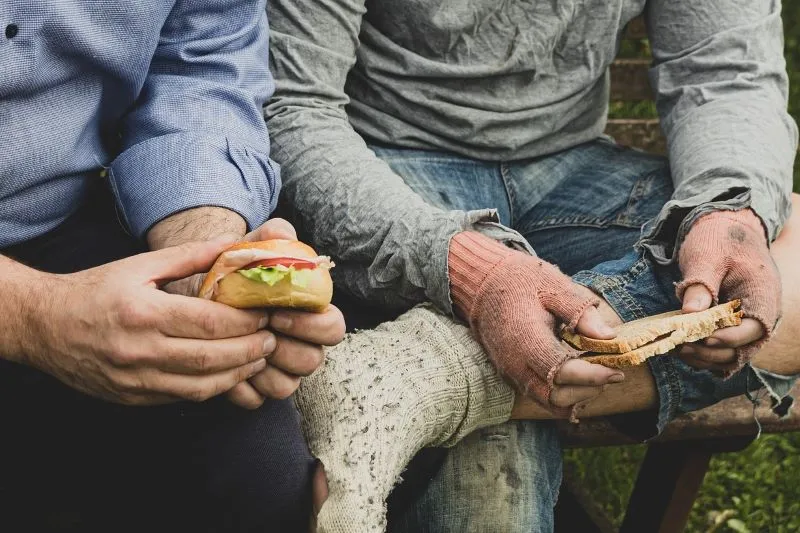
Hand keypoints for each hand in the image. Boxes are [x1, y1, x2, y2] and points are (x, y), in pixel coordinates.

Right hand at [23, 239, 273, 404]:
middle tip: (272, 338)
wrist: (45, 326)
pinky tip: (230, 372)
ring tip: (259, 357)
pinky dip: (214, 387)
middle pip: (212, 357)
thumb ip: (189, 256)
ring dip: (238, 373)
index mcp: (144, 313)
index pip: (210, 323)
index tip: (267, 313)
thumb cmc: (95, 290)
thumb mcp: (139, 265)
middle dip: (251, 349)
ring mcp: (136, 379)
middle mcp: (140, 350)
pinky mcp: (134, 398)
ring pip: (202, 385)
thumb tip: (232, 244)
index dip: (246, 321)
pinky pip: (184, 397)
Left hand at [219, 219, 345, 407]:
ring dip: (263, 369)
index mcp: (311, 315)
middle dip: (285, 348)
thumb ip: (271, 238)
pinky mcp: (254, 390)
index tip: (278, 311)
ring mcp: (280, 371)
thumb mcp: (251, 249)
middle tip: (257, 331)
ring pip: (287, 386)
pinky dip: (240, 387)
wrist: (198, 294)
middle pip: (313, 361)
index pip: (334, 328)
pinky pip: (256, 400)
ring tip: (238, 347)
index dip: (311, 325)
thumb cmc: (234, 272)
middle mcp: (301, 346)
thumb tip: (284, 234)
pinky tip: (222, 365)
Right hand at [449, 232, 621, 412]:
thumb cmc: (519, 281)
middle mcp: (515, 363)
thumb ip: (580, 312)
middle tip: (609, 374)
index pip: (563, 372)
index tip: (617, 372)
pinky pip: (538, 395)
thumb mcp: (552, 285)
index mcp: (526, 339)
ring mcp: (510, 371)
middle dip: (588, 391)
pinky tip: (579, 381)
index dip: (593, 377)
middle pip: (556, 397)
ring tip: (596, 378)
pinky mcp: (510, 374)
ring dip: (576, 397)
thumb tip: (608, 336)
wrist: (482, 283)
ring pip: (547, 402)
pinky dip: (562, 395)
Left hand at [676, 209, 780, 372]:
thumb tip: (690, 314)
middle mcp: (759, 315)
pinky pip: (721, 349)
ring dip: (705, 357)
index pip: (752, 329)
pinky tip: (680, 347)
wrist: (723, 230)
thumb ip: (700, 285)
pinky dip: (703, 353)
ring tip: (676, 349)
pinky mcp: (730, 326)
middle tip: (679, 345)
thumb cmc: (718, 240)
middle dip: (710, 351)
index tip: (701, 337)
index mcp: (763, 296)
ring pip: (730, 355)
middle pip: (741, 349)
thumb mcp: (708, 257)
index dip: (727, 338)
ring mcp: (746, 323)